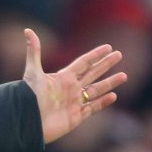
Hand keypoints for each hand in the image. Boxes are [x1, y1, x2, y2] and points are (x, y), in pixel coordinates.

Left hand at [23, 28, 126, 143]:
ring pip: (96, 91)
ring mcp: (73, 103)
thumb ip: (34, 51)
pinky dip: (103, 102)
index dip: (95, 55)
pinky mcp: (75, 117)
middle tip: (119, 54)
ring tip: (124, 75)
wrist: (27, 122)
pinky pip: (92, 108)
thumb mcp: (33, 72)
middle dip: (105, 64)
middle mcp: (70, 89)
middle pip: (92, 73)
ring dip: (109, 83)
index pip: (83, 63)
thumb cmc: (28, 97)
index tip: (108, 47)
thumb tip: (28, 30)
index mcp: (62, 78)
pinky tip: (113, 96)